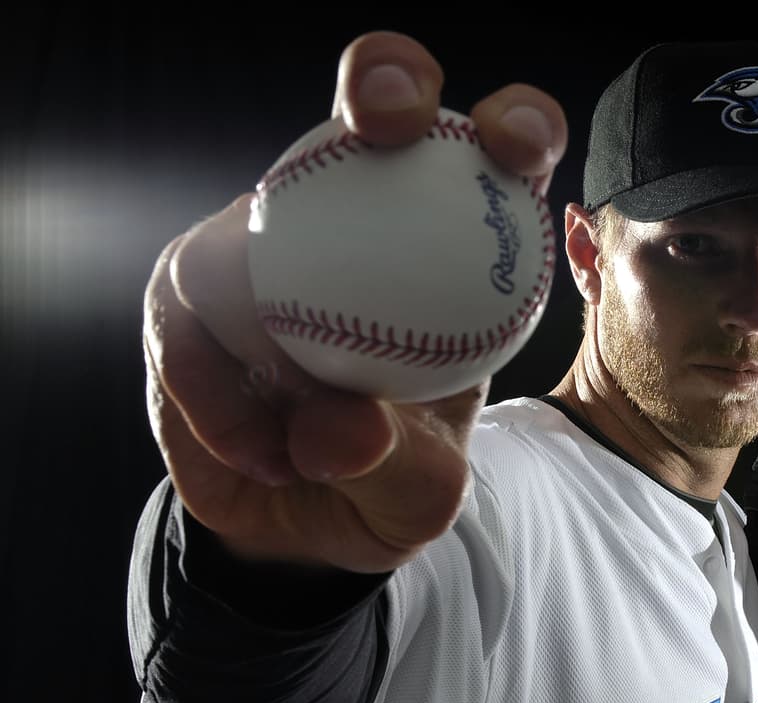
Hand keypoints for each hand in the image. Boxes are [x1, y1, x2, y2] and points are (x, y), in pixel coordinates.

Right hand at [142, 31, 567, 572]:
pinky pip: (191, 305)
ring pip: (260, 201)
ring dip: (261, 280)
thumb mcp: (418, 494)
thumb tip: (344, 432)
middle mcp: (363, 219)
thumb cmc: (384, 483)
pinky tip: (258, 450)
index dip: (516, 126)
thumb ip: (397, 463)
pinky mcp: (197, 278)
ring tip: (292, 429)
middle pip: (375, 109)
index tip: (514, 145)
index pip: (495, 163)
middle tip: (387, 118)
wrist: (292, 521)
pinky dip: (218, 390)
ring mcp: (274, 238)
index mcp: (456, 254)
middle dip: (385, 78)